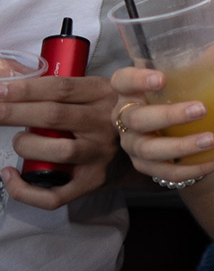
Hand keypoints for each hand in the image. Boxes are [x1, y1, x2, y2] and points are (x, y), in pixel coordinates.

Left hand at [0, 71, 117, 208]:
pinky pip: (55, 194)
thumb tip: (11, 76)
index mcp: (104, 95)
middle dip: (14, 112)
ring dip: (27, 145)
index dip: (27, 89)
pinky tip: (9, 175)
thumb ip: (62, 87)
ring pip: (59, 151)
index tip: (1, 90)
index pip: (61, 88)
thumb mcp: (95, 91)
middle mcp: (106, 124)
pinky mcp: (92, 181)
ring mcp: (100, 154)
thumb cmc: (105, 114)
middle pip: (54, 115)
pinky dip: (25, 189)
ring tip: (18, 141)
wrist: (142, 146)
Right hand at [108, 52, 213, 184]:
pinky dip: (196, 168)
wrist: (178, 131)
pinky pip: (168, 173)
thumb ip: (209, 60)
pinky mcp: (146, 167)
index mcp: (131, 90)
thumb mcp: (191, 78)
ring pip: (150, 150)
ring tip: (211, 139)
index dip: (136, 79)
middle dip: (168, 115)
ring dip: (181, 147)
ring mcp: (133, 145)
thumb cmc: (180, 96)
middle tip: (202, 109)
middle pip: (137, 119)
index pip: (121, 80)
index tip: (161, 77)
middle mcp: (126, 118)